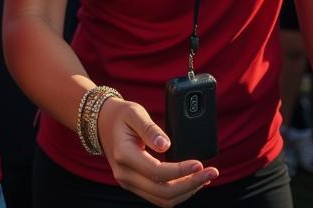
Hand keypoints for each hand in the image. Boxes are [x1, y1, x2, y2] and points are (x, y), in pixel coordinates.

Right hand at [97, 97, 217, 206]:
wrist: (100, 122)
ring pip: (163, 200)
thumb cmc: (120, 115)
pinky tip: (191, 180)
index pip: (157, 173)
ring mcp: (128, 182)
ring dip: (187, 191)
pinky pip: (159, 197)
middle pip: (163, 192)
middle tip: (211, 172)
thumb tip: (167, 145)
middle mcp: (124, 174)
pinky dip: (178, 191)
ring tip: (204, 177)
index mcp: (124, 155)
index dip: (182, 171)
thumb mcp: (134, 112)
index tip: (200, 163)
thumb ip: (150, 128)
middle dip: (191, 185)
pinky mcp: (134, 185)